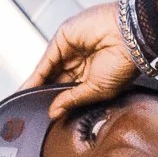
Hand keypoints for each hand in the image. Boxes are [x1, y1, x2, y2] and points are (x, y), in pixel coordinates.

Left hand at [23, 1, 138, 120]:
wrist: (131, 38)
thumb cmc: (124, 64)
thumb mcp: (97, 90)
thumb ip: (73, 99)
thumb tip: (54, 112)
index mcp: (92, 77)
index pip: (69, 92)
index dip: (58, 104)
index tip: (47, 118)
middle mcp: (80, 64)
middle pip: (56, 82)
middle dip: (45, 96)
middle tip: (32, 113)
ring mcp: (70, 51)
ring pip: (49, 72)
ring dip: (36, 87)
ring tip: (25, 104)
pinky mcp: (62, 39)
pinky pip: (46, 61)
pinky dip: (36, 75)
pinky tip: (28, 89)